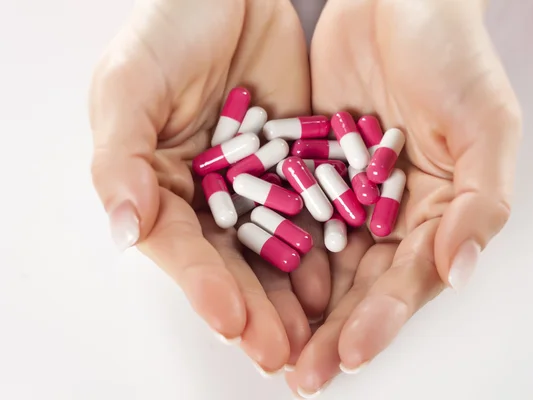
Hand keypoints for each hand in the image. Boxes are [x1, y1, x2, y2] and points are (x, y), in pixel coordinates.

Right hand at [89, 0, 328, 372]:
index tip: (230, 321)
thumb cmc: (169, 29)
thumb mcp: (129, 84)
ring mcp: (258, 184)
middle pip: (233, 261)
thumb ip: (120, 157)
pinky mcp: (300, 165)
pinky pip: (316, 210)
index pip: (182, 247)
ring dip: (294, 293)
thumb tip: (124, 229)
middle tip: (279, 353)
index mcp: (162, 185)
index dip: (203, 286)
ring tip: (316, 335)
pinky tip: (341, 278)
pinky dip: (327, 245)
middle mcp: (210, 196)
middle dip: (256, 309)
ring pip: (277, 247)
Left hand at [286, 0, 521, 395]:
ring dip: (296, 306)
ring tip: (269, 347)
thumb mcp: (485, 125)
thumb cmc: (453, 56)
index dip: (381, 319)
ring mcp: (347, 194)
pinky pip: (288, 214)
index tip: (350, 353)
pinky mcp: (309, 168)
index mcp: (437, 214)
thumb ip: (481, 201)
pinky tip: (250, 280)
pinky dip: (272, 248)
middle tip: (301, 376)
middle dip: (331, 331)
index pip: (406, 280)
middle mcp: (390, 214)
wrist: (397, 0)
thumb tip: (459, 270)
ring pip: (318, 261)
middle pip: (358, 284)